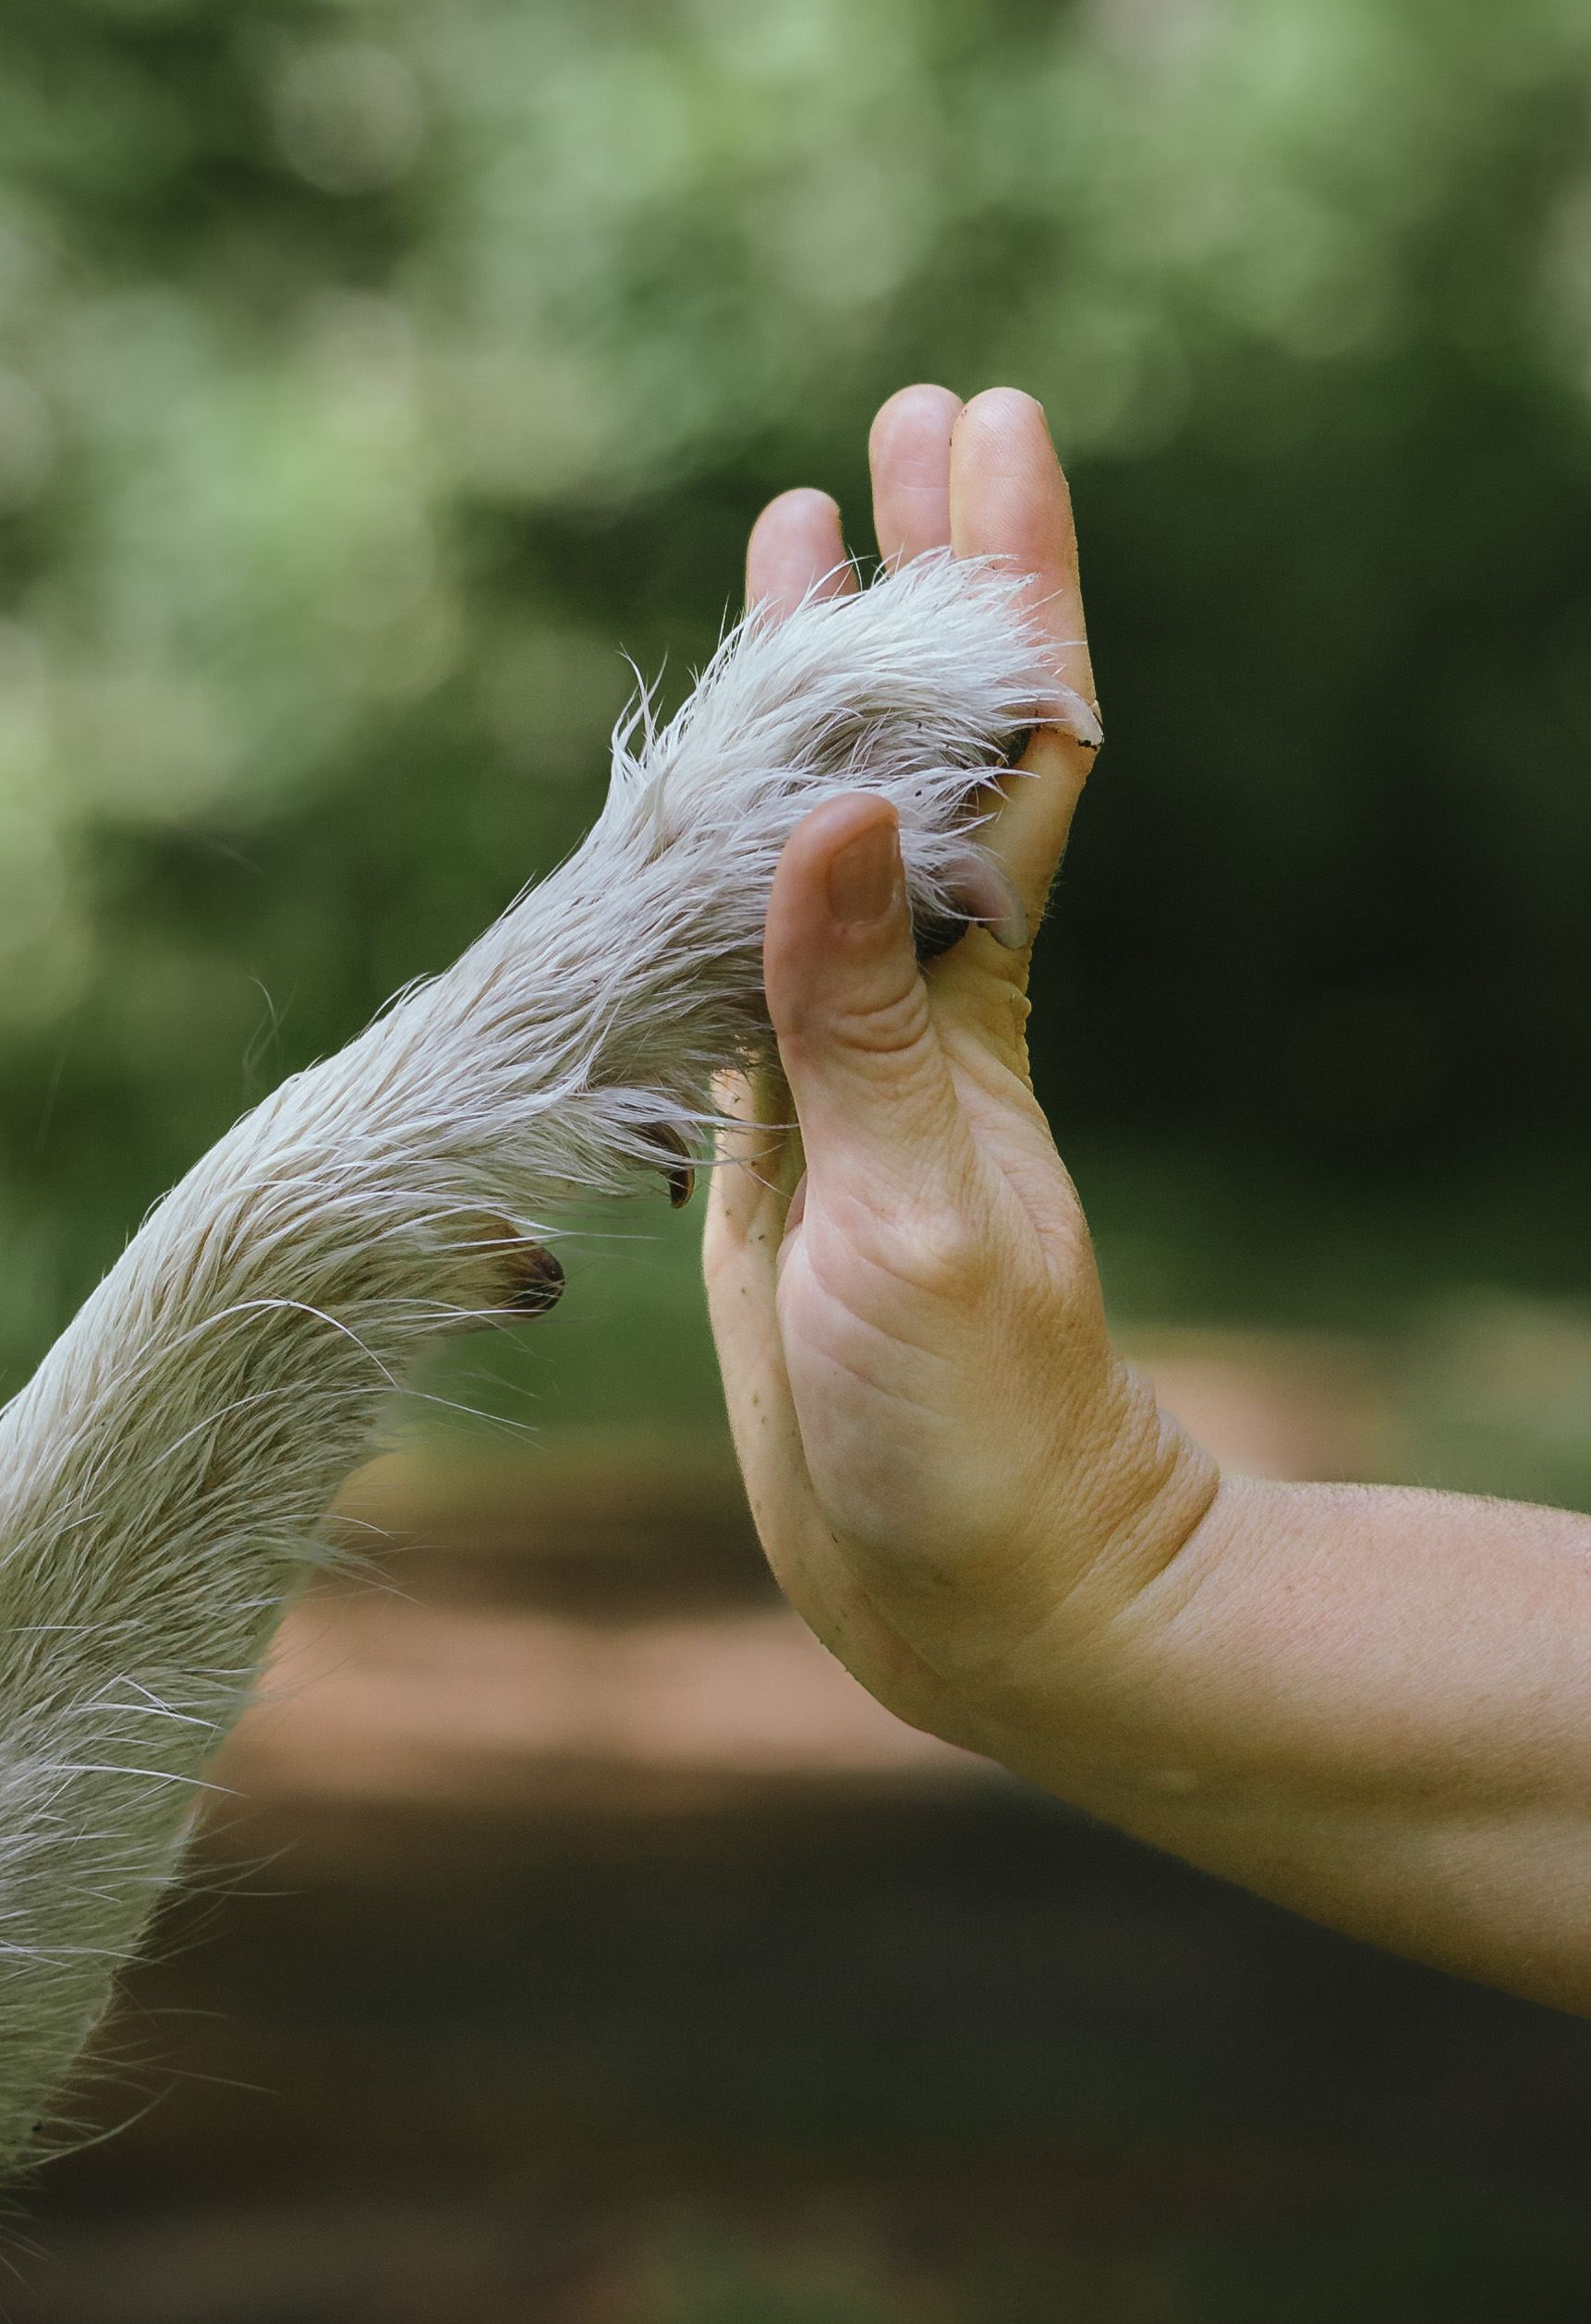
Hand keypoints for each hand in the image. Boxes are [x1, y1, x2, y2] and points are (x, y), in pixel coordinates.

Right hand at [704, 387, 1216, 1779]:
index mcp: (973, 1006)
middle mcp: (922, 1006)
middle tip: (913, 417)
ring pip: (830, 830)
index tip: (987, 438)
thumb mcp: (916, 1219)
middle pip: (926, 748)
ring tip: (798, 532)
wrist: (975, 1582)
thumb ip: (861, 1026)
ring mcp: (852, 1063)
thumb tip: (818, 810)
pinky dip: (732, 853)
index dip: (1000, 592)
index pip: (1005, 753)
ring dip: (823, 688)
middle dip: (924, 584)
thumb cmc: (972, 1430)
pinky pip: (750, 952)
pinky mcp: (783, 1133)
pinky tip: (712, 790)